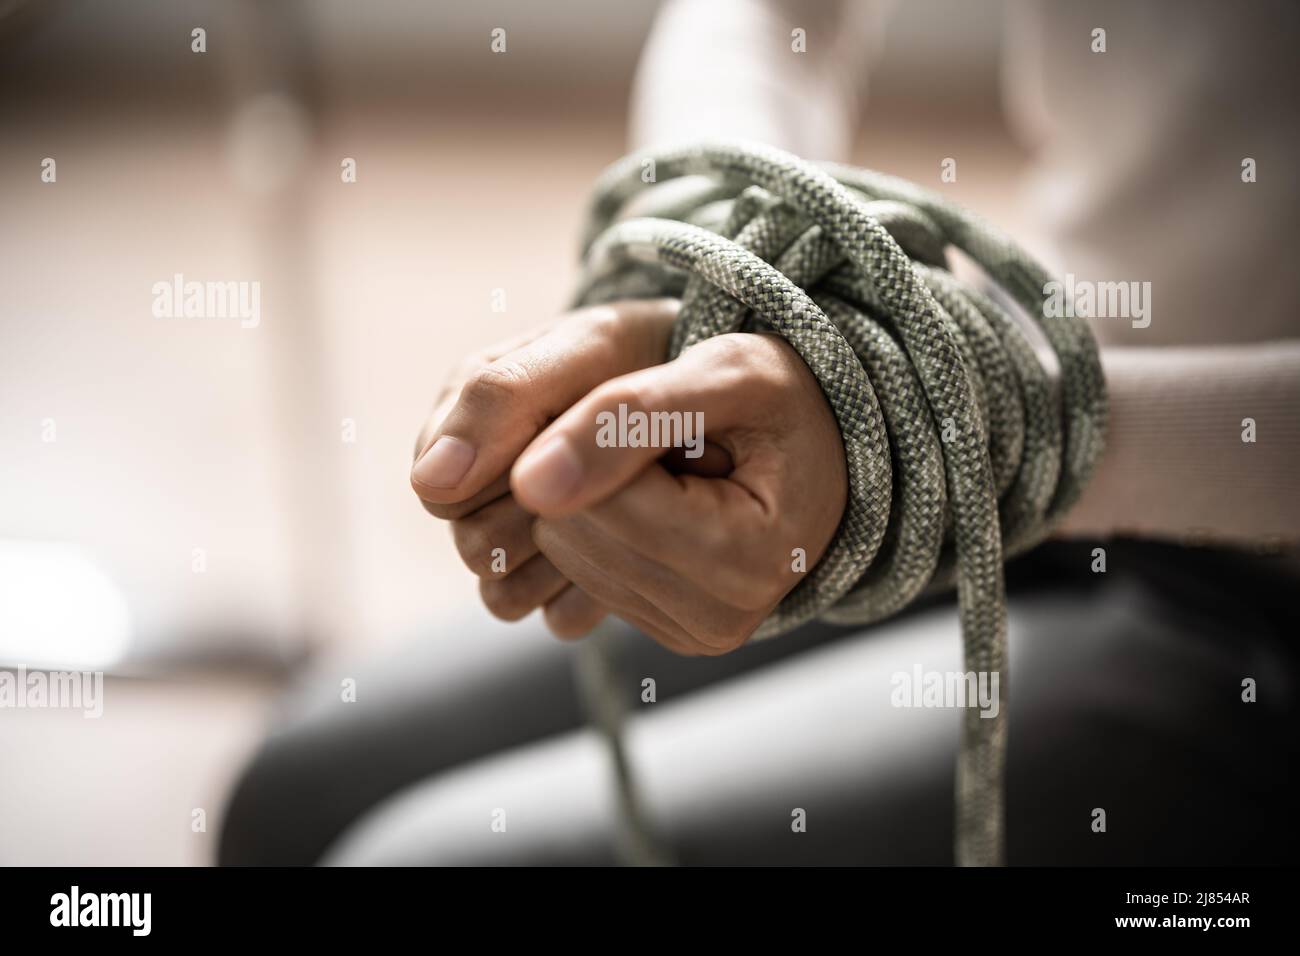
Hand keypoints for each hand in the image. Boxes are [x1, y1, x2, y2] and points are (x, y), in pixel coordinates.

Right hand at [410, 300, 678, 635]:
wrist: (705, 386)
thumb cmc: (636, 358)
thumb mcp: (583, 351)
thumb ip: (503, 399)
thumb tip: (427, 484)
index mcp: (464, 431)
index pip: (446, 493)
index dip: (509, 469)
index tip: (569, 430)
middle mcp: (482, 496)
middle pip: (475, 549)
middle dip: (541, 511)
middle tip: (606, 469)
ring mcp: (522, 549)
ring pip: (505, 594)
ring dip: (568, 553)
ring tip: (622, 503)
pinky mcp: (569, 590)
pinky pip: (558, 619)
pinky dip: (595, 588)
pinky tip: (634, 542)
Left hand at [510, 330, 846, 654]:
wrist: (830, 449)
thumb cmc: (785, 399)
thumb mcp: (725, 373)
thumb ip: (630, 416)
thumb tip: (527, 485)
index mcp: (745, 557)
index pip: (599, 495)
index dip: (602, 432)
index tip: (660, 406)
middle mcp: (719, 618)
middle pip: (571, 528)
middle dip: (597, 467)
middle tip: (672, 442)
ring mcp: (691, 635)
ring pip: (562, 550)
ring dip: (596, 492)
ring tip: (672, 469)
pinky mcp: (666, 634)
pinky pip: (576, 571)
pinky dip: (604, 522)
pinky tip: (663, 499)